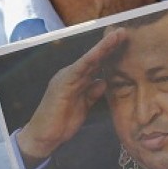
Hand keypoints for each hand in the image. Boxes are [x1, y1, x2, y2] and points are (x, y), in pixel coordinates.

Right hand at [17, 28, 126, 163]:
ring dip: (103, 47)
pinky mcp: (63, 84)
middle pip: (94, 58)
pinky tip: (101, 51)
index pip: (96, 64)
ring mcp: (66, 78)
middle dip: (109, 44)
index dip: (110, 53)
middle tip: (124, 31)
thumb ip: (92, 94)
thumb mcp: (83, 107)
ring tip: (117, 36)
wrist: (43, 136)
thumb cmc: (61, 123)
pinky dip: (91, 58)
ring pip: (88, 59)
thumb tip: (103, 82)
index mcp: (76, 80)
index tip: (124, 42)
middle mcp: (72, 75)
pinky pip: (79, 69)